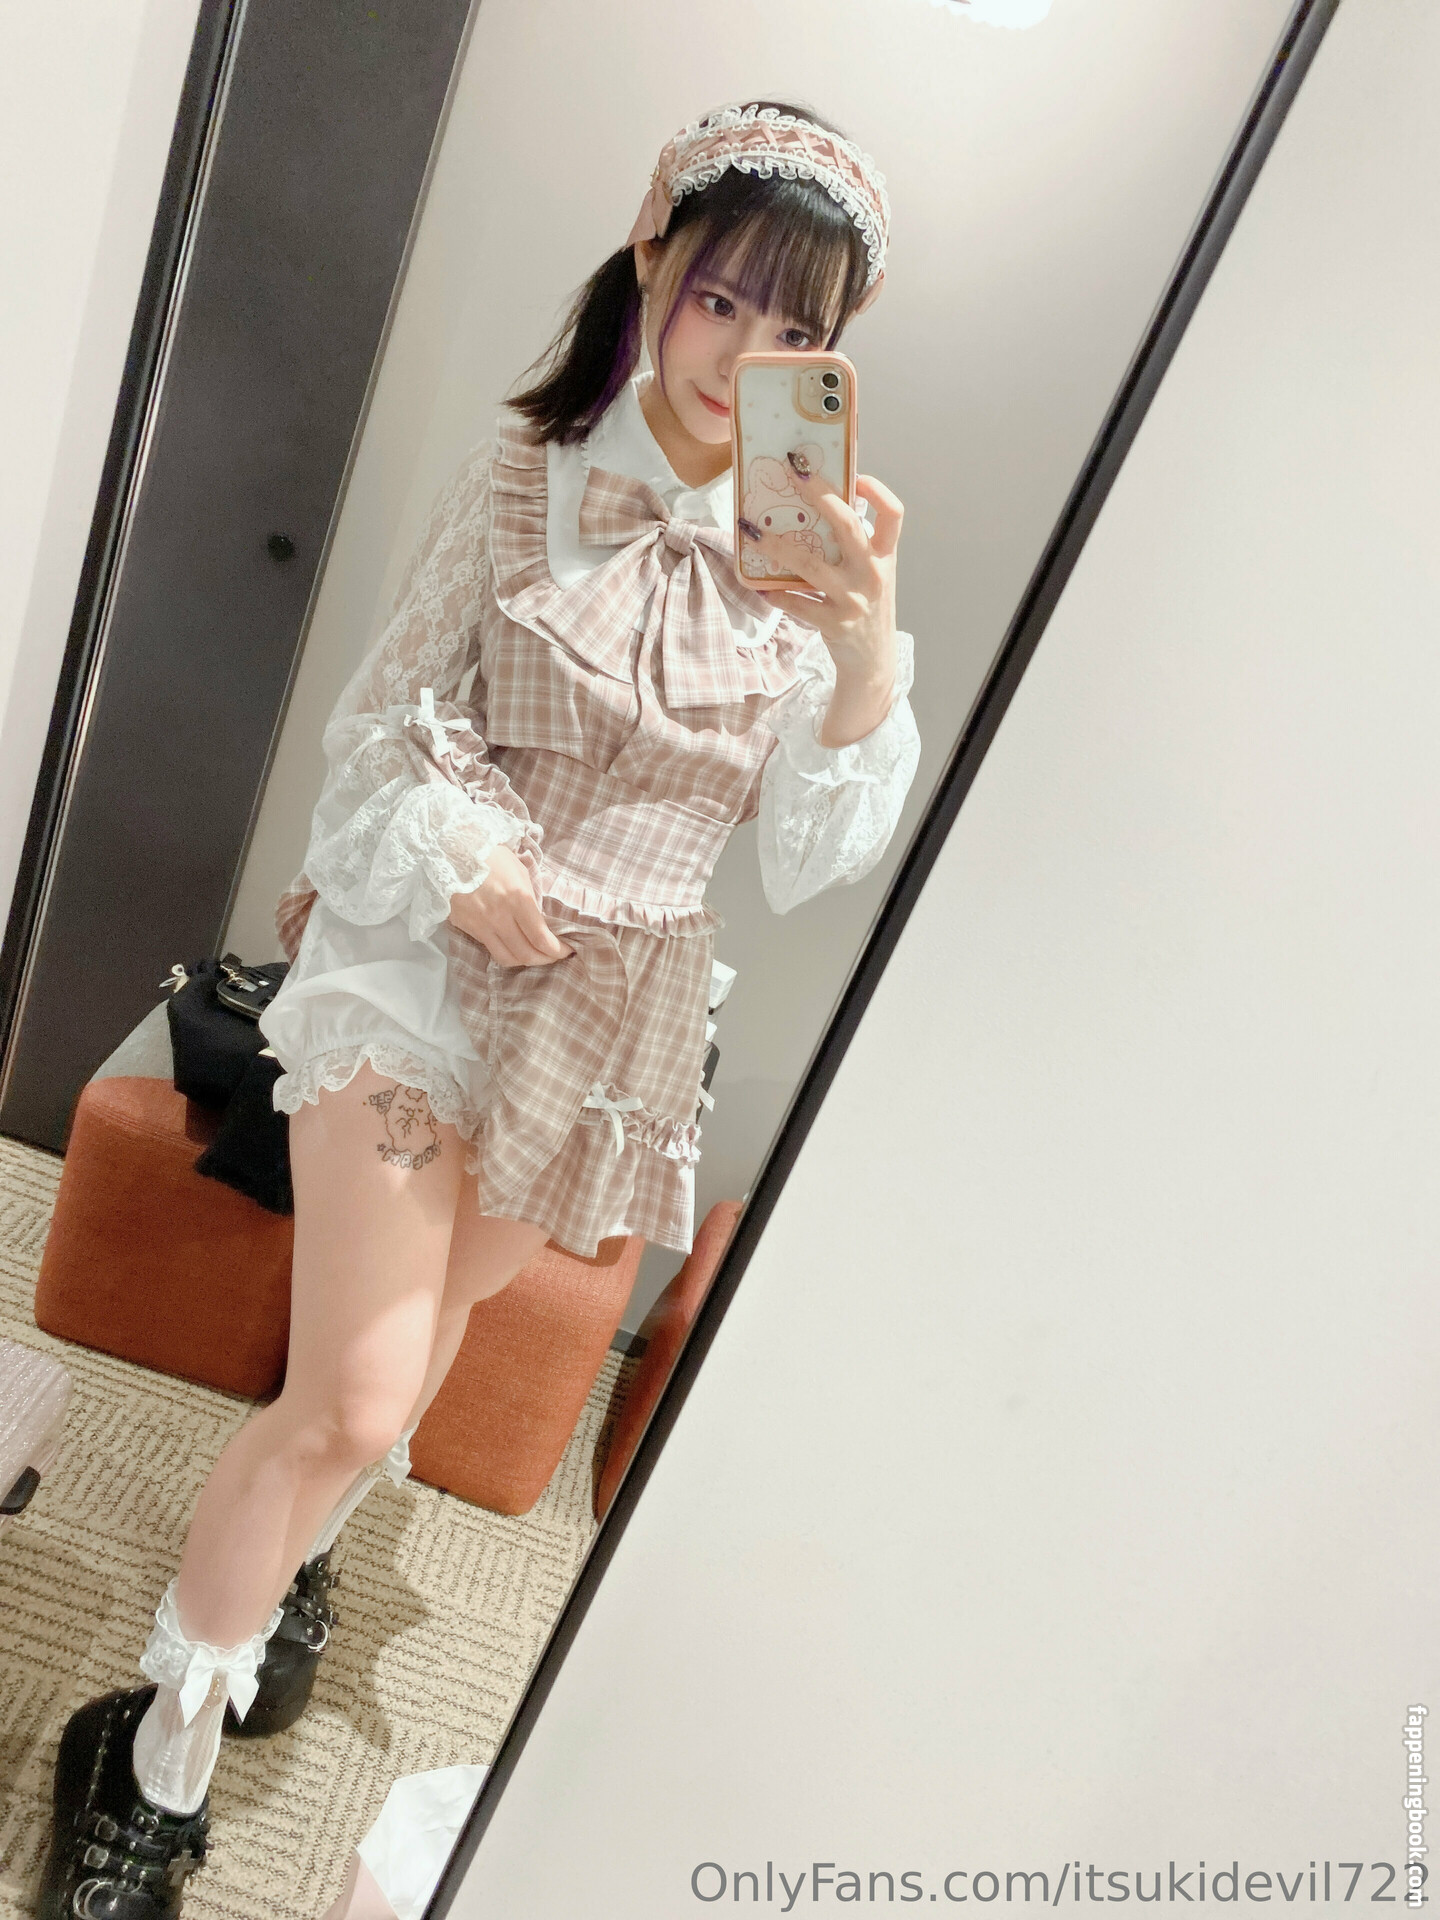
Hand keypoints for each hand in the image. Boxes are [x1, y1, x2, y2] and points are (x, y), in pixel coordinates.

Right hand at [446, 843, 573, 966]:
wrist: (452, 849)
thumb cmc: (492, 855)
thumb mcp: (520, 872)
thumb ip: (530, 899)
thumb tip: (540, 922)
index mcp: (517, 899)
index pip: (541, 938)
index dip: (557, 950)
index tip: (567, 950)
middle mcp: (499, 917)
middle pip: (526, 954)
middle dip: (545, 959)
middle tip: (554, 956)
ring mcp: (480, 925)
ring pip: (507, 958)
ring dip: (525, 961)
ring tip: (535, 955)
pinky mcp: (465, 926)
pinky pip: (489, 948)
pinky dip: (505, 952)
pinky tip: (513, 946)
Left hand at [739, 463, 903, 746]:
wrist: (872, 662)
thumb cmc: (867, 608)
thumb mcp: (872, 575)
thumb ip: (856, 547)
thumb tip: (820, 506)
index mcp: (886, 557)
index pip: (894, 514)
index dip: (877, 491)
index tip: (855, 477)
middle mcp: (873, 574)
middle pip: (847, 525)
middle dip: (819, 494)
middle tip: (792, 471)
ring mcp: (854, 599)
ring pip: (810, 564)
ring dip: (776, 545)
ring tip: (750, 531)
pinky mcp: (834, 623)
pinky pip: (797, 604)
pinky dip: (776, 595)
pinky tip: (760, 587)